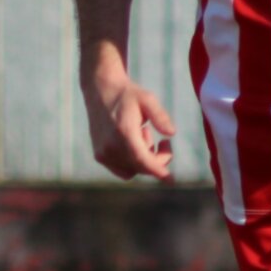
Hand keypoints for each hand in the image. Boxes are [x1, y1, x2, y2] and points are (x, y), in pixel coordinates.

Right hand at [83, 65, 176, 180]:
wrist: (100, 91)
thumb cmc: (127, 95)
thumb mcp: (148, 99)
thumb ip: (160, 116)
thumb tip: (171, 133)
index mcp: (124, 132)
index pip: (143, 160)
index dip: (158, 170)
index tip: (170, 179)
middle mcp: (110, 146)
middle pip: (141, 167)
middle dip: (157, 160)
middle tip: (165, 143)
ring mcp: (103, 153)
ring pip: (132, 170)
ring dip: (144, 159)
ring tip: (143, 135)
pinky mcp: (99, 156)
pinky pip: (122, 170)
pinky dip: (133, 163)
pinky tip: (134, 143)